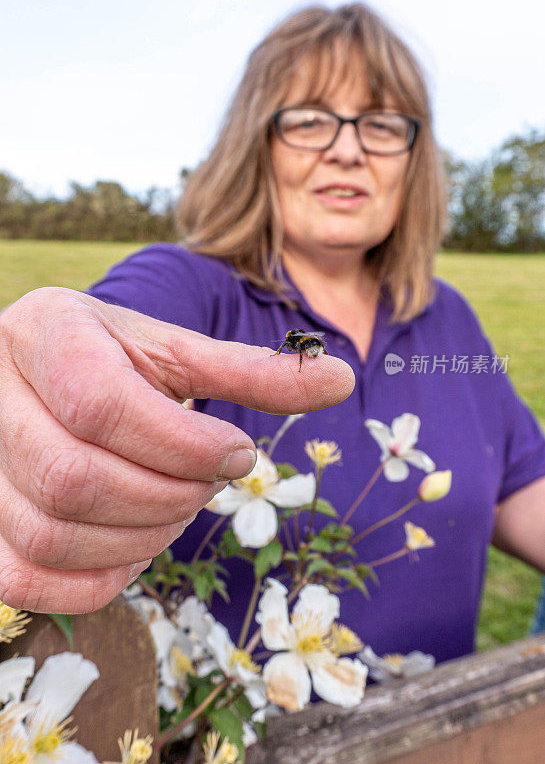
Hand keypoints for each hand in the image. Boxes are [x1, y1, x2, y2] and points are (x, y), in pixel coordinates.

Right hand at [0, 287, 354, 612]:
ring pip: (52, 532)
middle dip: (168, 496)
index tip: (239, 453)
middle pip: (75, 477)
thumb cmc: (120, 360)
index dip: (185, 444)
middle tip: (210, 484)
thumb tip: (342, 378)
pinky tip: (139, 544)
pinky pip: (29, 577)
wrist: (50, 376)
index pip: (103, 404)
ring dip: (141, 536)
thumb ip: (253, 369)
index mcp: (42, 332)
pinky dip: (99, 577)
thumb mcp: (179, 352)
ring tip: (179, 508)